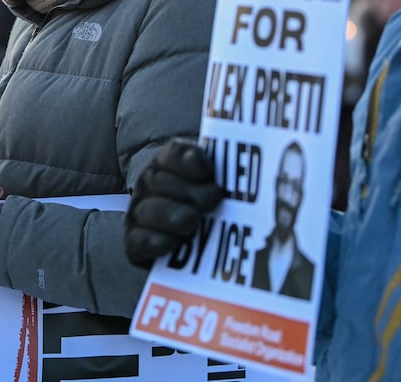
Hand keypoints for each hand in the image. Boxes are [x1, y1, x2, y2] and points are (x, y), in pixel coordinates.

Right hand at [125, 138, 224, 267]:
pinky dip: (156, 241)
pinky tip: (174, 242)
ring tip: (193, 222)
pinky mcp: (135, 245)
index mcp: (169, 163)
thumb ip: (230, 174)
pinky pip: (137, 242)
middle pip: (160, 180)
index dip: (189, 160)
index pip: (174, 153)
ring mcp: (139, 214)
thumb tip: (266, 166)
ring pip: (148, 210)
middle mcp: (150, 185)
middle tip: (213, 200)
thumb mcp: (221, 186)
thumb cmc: (211, 209)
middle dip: (188, 191)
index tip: (209, 172)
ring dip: (172, 215)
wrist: (192, 247)